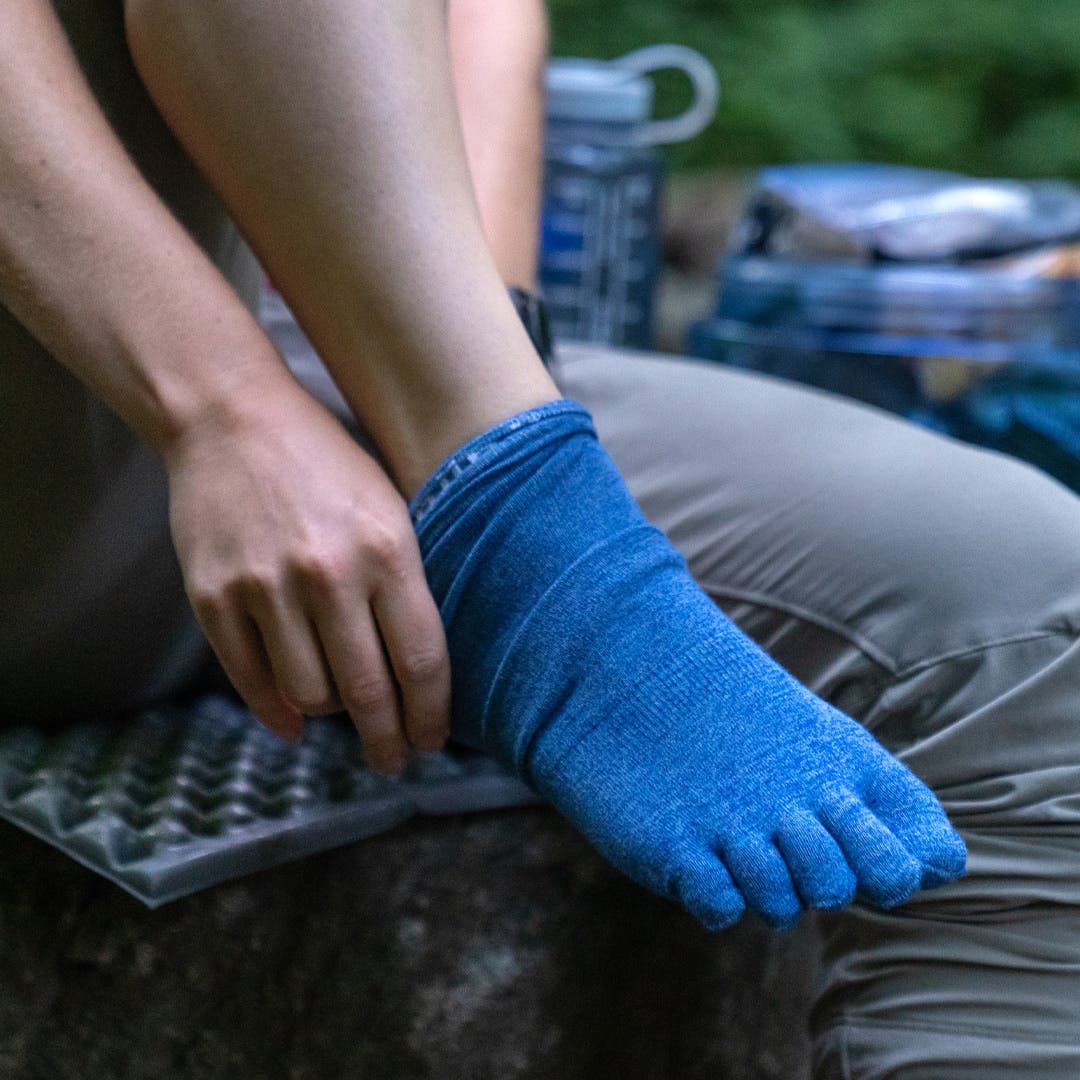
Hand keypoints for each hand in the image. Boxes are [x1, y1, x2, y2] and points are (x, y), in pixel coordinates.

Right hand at [163, 375, 449, 773]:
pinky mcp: (214, 596)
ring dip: (333, 715)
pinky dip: (277, 711)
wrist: (232, 416)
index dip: (431, 714)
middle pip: (369, 691)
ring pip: (310, 695)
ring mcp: (265, 587)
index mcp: (387, 549)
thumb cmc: (326, 463)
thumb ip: (407, 583)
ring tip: (344, 710)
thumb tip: (419, 670)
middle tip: (394, 760)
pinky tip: (295, 721)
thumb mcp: (389, 507)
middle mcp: (328, 574)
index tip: (432, 740)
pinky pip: (251, 680)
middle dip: (388, 739)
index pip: (422, 660)